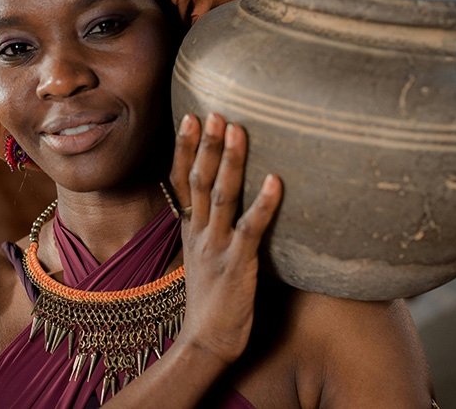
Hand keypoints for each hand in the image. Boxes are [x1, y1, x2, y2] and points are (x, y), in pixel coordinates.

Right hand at [167, 112, 281, 367]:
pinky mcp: (237, 265)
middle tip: (215, 110)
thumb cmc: (211, 300)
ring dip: (230, 161)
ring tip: (239, 129)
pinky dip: (262, 204)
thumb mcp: (201, 256)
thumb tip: (220, 200)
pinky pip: (251, 229)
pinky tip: (274, 181)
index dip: (184, 147)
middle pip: (199, 180)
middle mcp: (199, 233)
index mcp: (190, 230)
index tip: (190, 115)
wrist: (205, 343)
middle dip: (207, 144)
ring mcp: (216, 248)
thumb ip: (206, 227)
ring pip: (221, 196)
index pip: (181, 180)